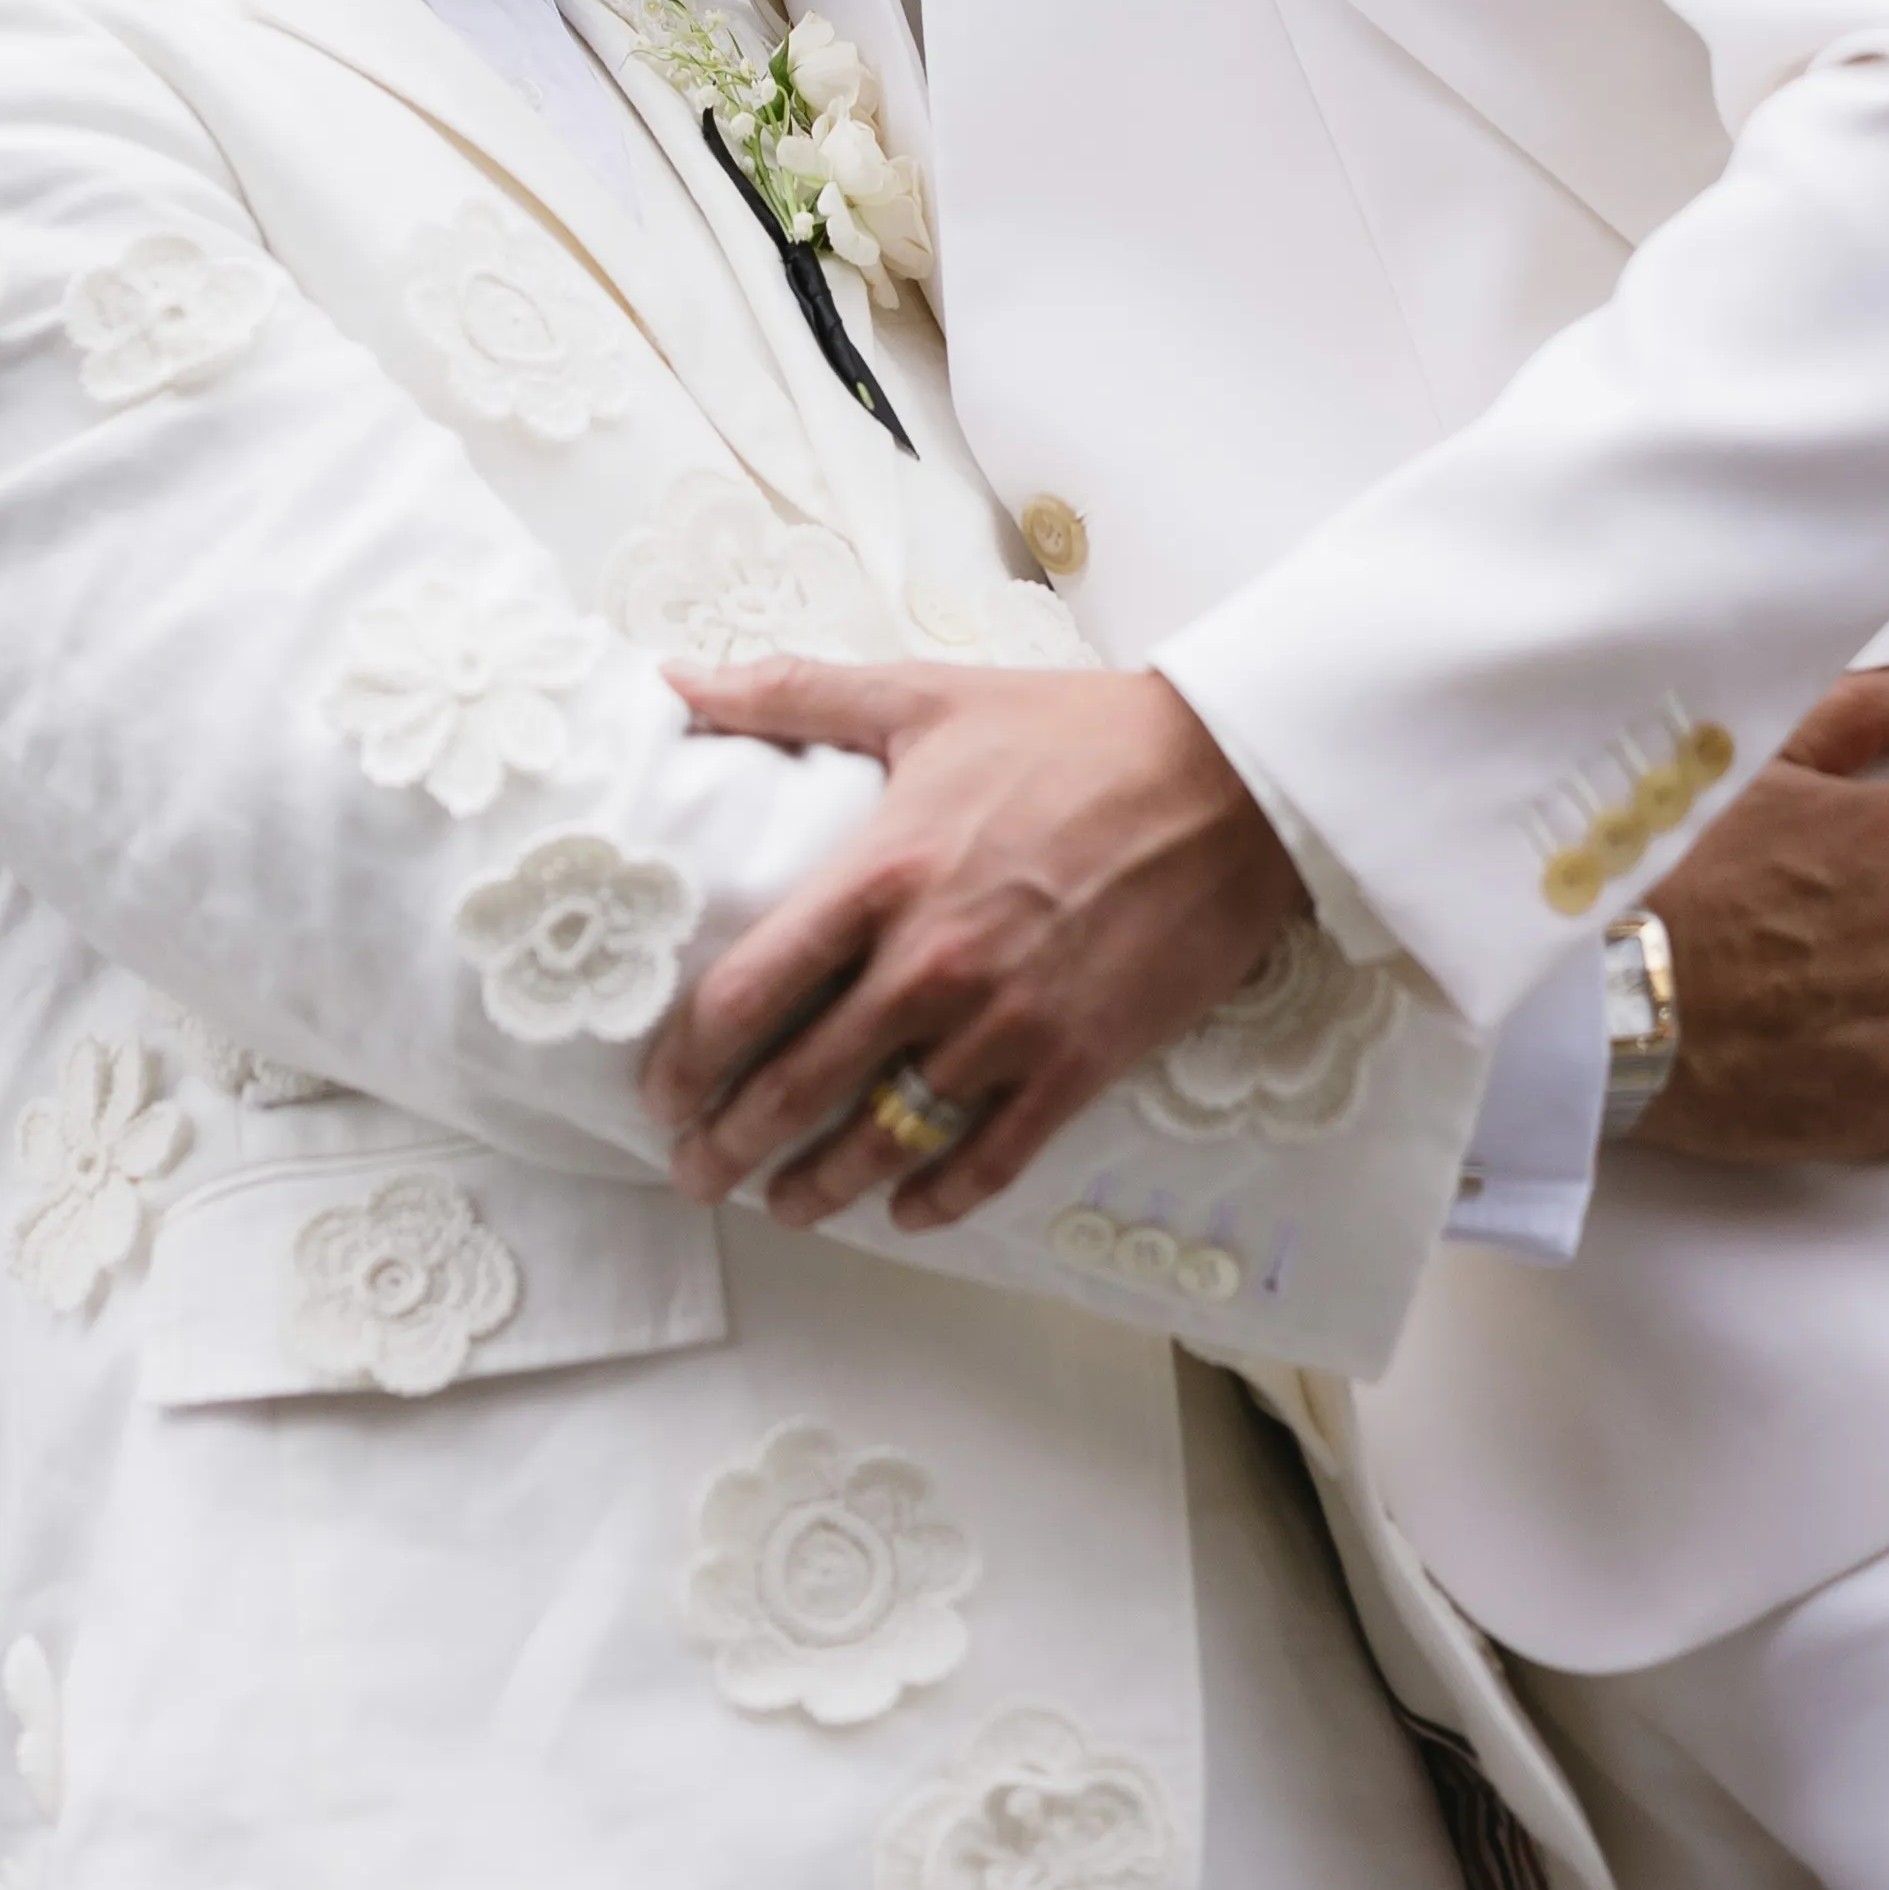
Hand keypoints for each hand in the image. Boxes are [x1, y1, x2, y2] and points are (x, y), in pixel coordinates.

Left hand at [643, 658, 1299, 1231]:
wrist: (1228, 777)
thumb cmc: (1071, 732)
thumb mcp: (923, 697)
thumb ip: (793, 694)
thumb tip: (676, 681)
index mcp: (883, 874)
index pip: (749, 990)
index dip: (688, 1057)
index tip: (660, 1090)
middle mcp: (932, 964)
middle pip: (798, 1086)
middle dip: (732, 1144)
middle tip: (695, 1173)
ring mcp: (1006, 1026)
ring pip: (884, 1138)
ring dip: (821, 1186)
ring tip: (784, 1206)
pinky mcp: (1077, 1064)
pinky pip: (989, 1160)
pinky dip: (938, 1198)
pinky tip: (905, 1208)